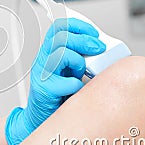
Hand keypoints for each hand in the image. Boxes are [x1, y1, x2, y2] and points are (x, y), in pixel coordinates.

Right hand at [5, 18, 105, 144]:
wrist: (41, 118)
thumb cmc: (59, 95)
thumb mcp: (72, 70)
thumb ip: (83, 58)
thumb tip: (104, 50)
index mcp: (50, 51)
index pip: (59, 27)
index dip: (78, 26)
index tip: (93, 33)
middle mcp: (43, 59)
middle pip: (61, 37)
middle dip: (84, 40)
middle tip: (98, 48)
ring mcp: (41, 73)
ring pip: (62, 54)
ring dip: (79, 62)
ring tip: (81, 72)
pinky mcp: (44, 89)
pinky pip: (66, 82)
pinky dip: (77, 86)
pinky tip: (76, 90)